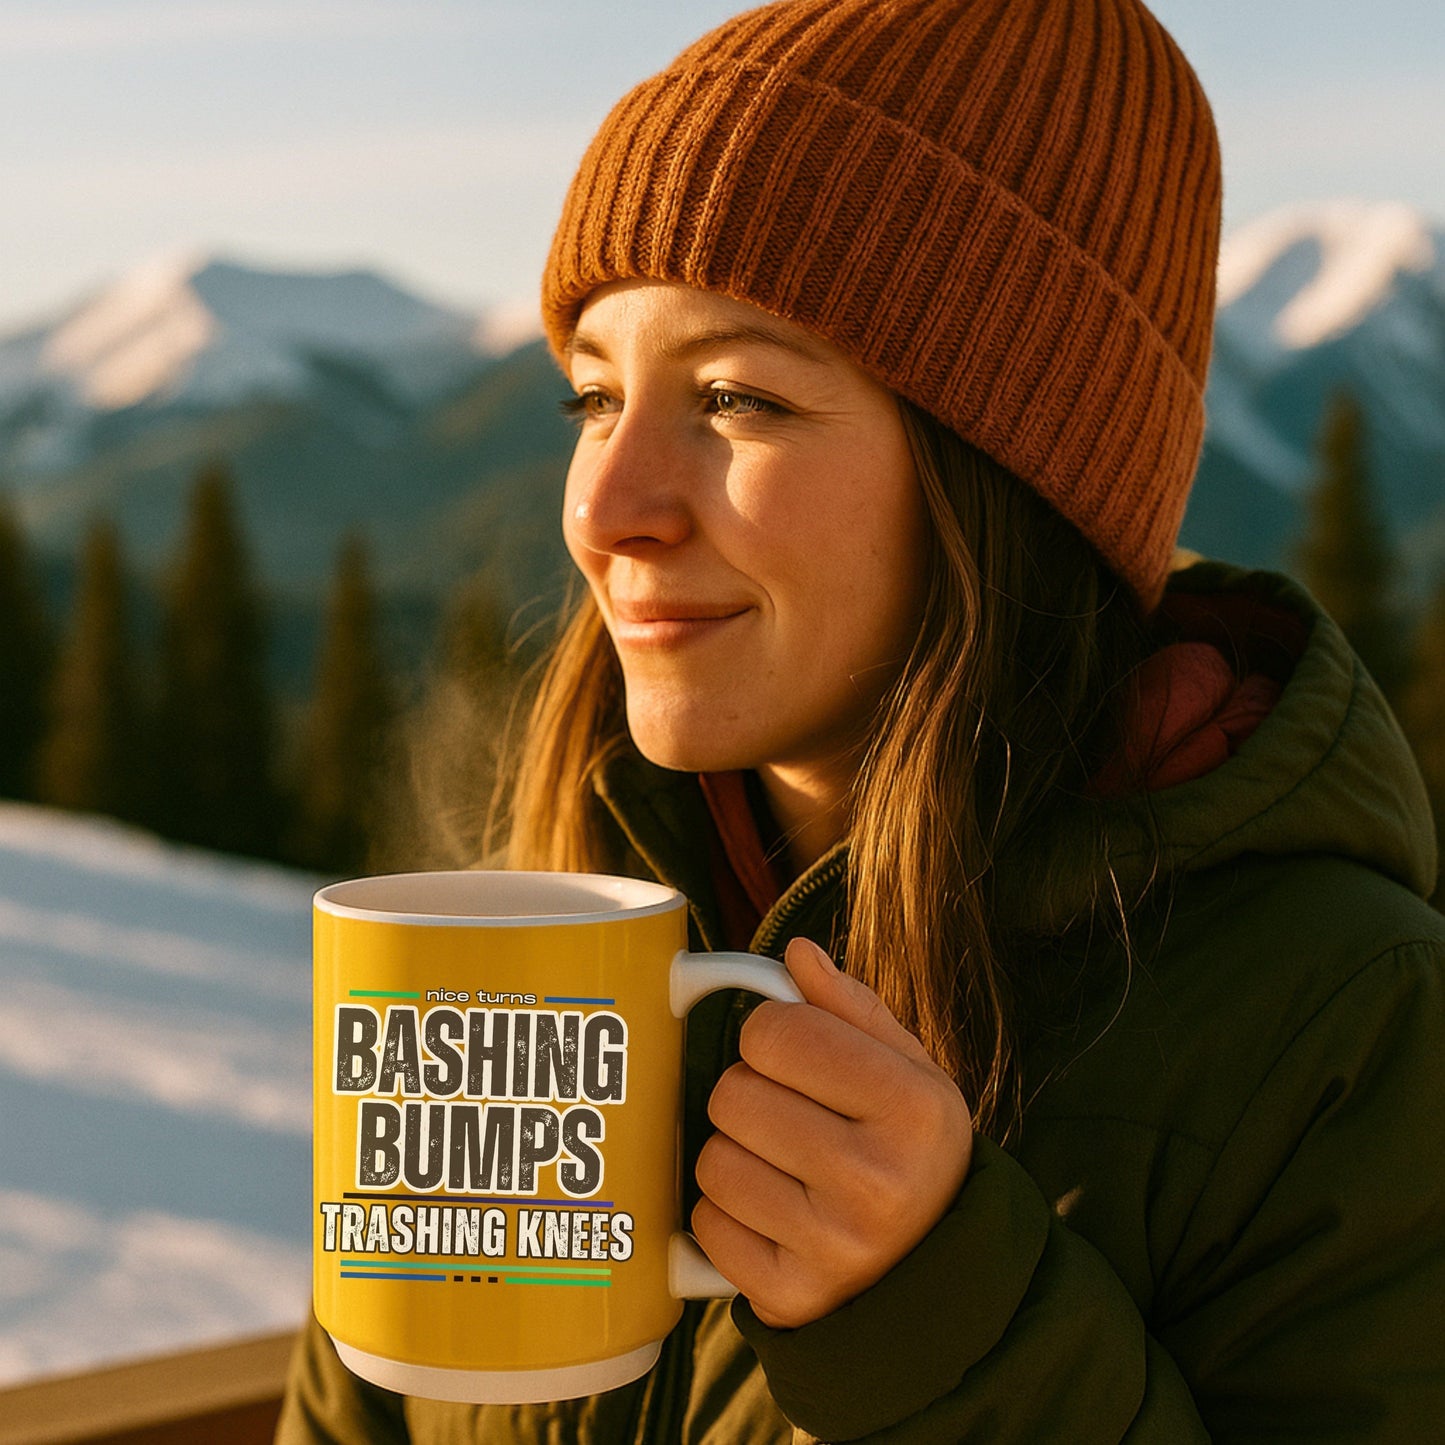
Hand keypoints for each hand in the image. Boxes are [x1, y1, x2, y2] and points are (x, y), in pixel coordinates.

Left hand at [693, 936, 973, 1328]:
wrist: (935, 1271)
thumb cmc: (909, 1150)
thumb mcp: (910, 1071)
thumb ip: (850, 1008)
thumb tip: (796, 953)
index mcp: (912, 1109)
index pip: (779, 1033)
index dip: (769, 1032)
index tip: (791, 1049)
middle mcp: (876, 1181)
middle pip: (733, 1094)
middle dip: (750, 1092)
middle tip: (788, 1112)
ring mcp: (831, 1246)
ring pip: (713, 1159)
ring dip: (735, 1152)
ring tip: (783, 1165)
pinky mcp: (788, 1295)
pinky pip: (706, 1224)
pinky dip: (727, 1213)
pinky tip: (773, 1213)